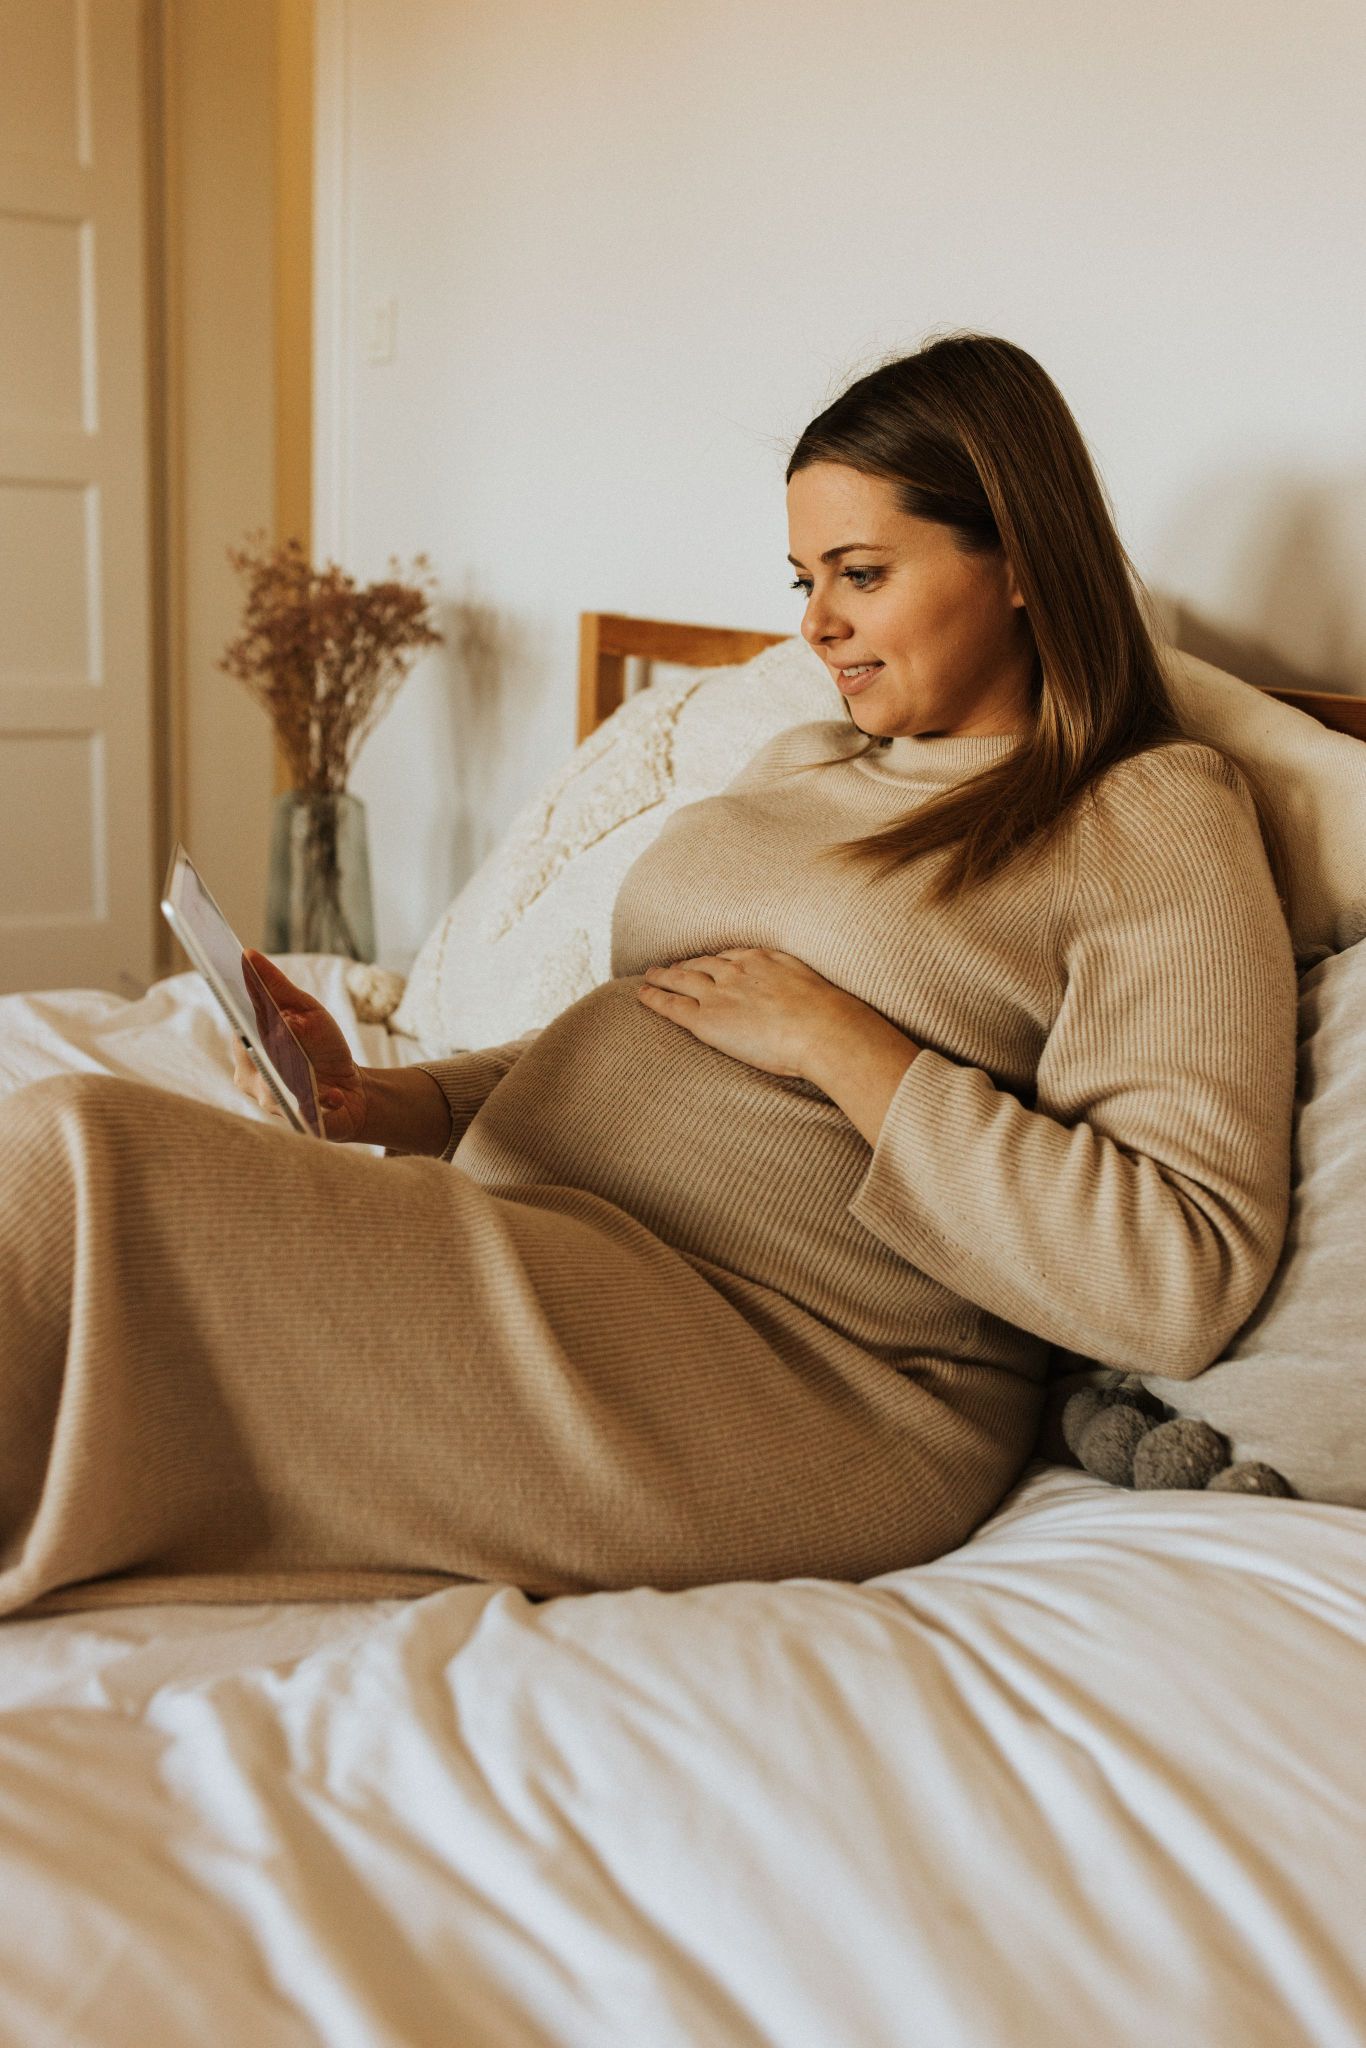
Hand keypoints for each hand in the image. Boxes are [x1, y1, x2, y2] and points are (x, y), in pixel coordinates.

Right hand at [230, 950, 370, 1141]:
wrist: (351, 1090)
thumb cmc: (321, 1047)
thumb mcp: (305, 1010)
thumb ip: (277, 987)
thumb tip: (249, 955)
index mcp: (246, 1046)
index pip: (236, 1026)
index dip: (237, 1011)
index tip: (239, 992)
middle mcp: (248, 1078)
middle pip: (252, 1059)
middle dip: (269, 1043)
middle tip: (283, 1024)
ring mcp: (268, 1103)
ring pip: (272, 1087)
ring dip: (296, 1075)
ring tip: (311, 1066)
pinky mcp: (293, 1122)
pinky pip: (303, 1111)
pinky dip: (321, 1100)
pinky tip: (334, 1095)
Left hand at [636, 947, 856, 1078]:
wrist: (821, 1029)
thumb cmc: (829, 1016)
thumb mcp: (815, 987)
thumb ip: (798, 984)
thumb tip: (804, 995)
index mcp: (762, 960)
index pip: (730, 956)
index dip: (714, 960)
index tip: (706, 962)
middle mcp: (736, 971)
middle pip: (702, 964)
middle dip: (685, 964)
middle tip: (671, 966)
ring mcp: (719, 994)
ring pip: (681, 979)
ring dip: (663, 976)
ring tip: (650, 976)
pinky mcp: (707, 1019)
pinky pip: (672, 1005)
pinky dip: (654, 997)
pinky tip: (642, 994)